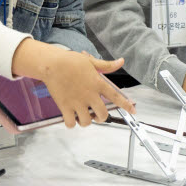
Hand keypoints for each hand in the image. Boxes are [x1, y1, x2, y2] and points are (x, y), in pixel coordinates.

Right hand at [12, 40, 135, 126]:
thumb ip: (107, 65)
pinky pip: (71, 123)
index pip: (116, 97)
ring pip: (87, 121)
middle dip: (101, 118)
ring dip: (86, 121)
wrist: (52, 64)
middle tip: (96, 115)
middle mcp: (90, 95)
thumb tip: (121, 61)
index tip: (133, 111)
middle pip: (102, 115)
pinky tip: (71, 117)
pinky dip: (72, 123)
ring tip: (82, 115)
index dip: (126, 105)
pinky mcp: (65, 107)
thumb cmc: (71, 61)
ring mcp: (77, 102)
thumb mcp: (91, 62)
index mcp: (98, 84)